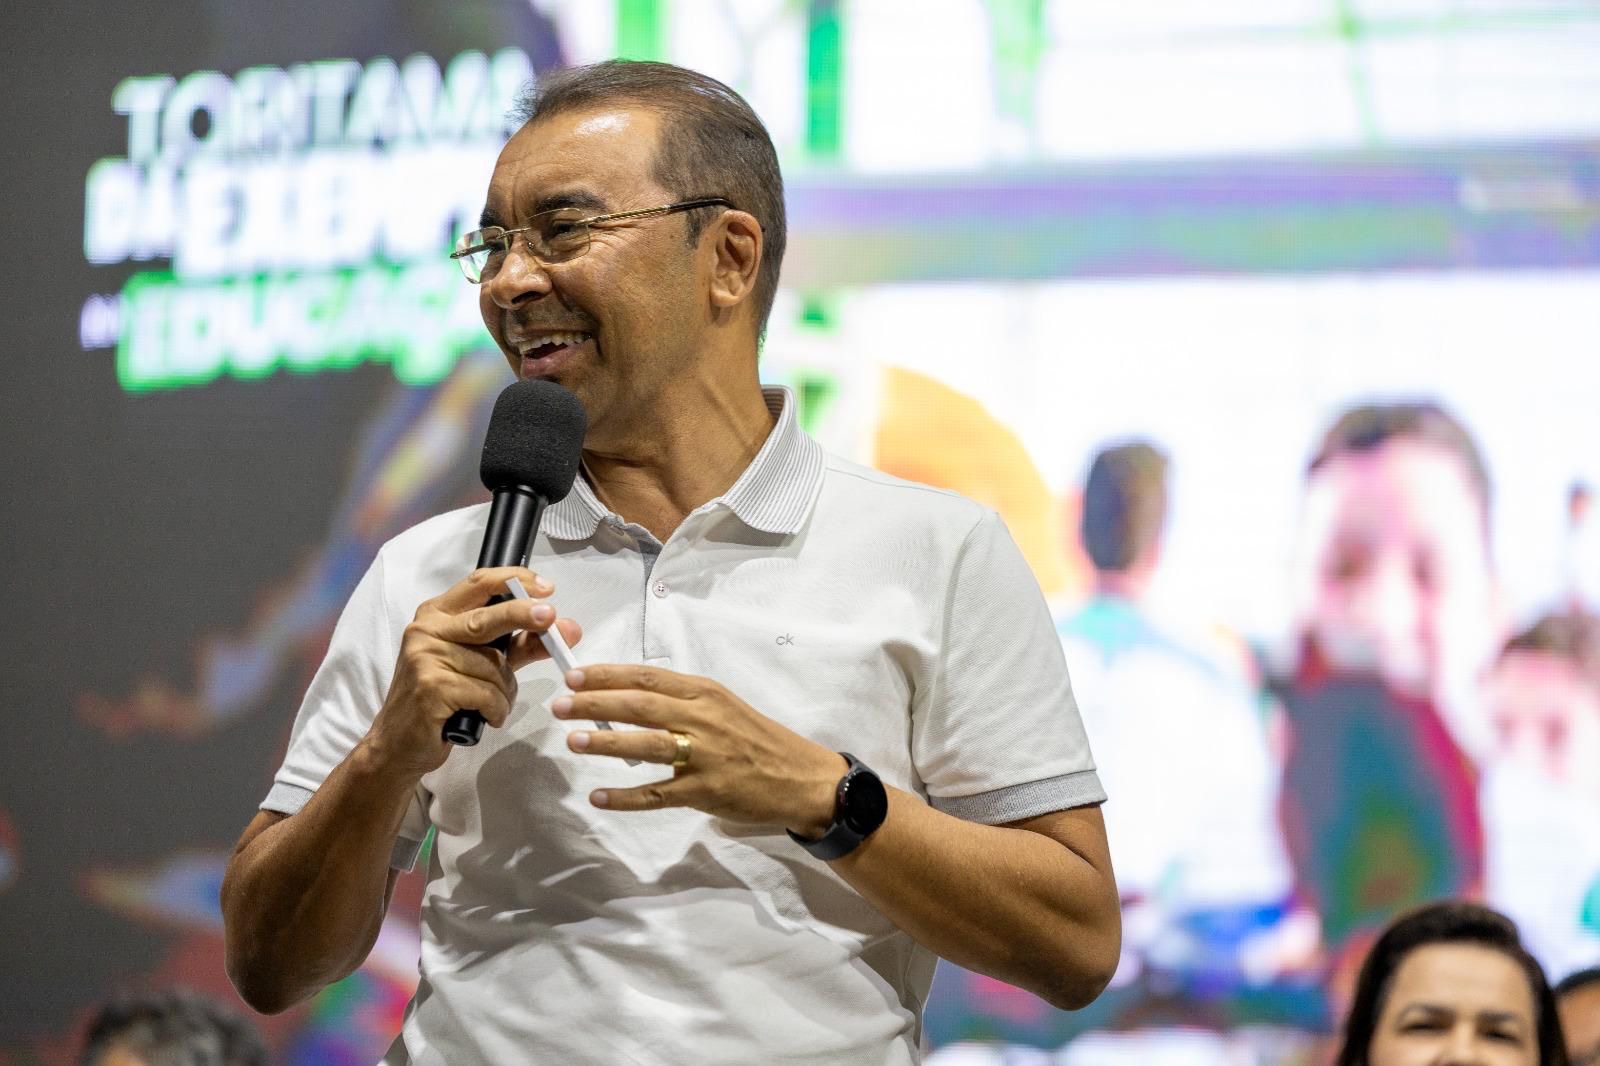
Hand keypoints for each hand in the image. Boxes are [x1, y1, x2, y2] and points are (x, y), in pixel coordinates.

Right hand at [363, 566, 581, 777]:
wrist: (399, 744)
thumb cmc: (442, 700)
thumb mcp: (482, 665)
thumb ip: (520, 645)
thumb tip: (566, 628)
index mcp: (437, 615)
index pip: (478, 583)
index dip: (515, 580)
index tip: (545, 587)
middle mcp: (427, 630)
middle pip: (487, 617)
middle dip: (524, 615)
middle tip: (551, 617)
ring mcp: (425, 657)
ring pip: (494, 666)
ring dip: (505, 691)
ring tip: (491, 705)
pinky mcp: (431, 687)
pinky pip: (487, 693)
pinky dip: (496, 709)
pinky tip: (484, 716)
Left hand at [552, 665, 846, 835]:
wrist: (801, 777)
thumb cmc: (757, 739)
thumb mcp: (723, 706)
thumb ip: (681, 702)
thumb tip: (627, 698)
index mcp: (705, 693)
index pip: (648, 677)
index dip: (608, 675)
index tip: (575, 675)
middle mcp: (703, 719)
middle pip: (641, 706)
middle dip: (596, 703)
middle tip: (561, 705)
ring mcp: (704, 756)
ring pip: (646, 745)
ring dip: (606, 742)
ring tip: (573, 740)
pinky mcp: (705, 791)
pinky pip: (657, 794)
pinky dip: (626, 797)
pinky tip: (599, 797)